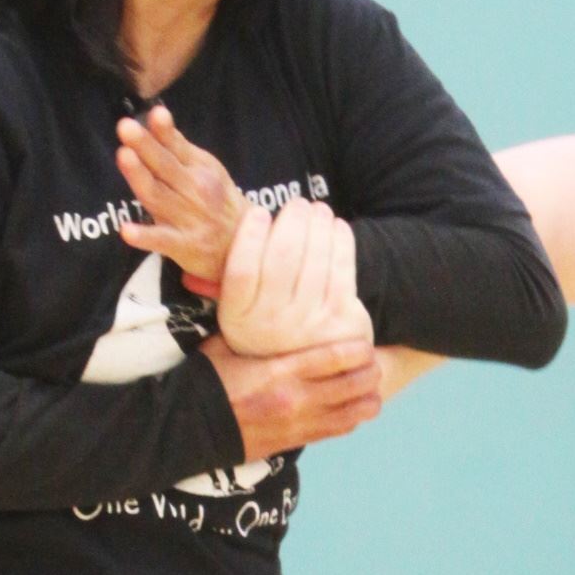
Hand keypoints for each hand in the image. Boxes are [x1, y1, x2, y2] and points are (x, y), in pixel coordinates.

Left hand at [115, 104, 248, 279]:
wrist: (247, 245)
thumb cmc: (219, 203)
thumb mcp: (208, 170)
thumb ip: (179, 147)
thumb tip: (155, 117)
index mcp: (201, 169)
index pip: (176, 147)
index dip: (164, 131)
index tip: (154, 113)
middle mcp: (196, 190)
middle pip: (165, 167)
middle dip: (146, 147)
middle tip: (126, 127)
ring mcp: (189, 219)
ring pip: (158, 196)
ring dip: (140, 177)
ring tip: (123, 156)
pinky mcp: (182, 246)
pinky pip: (161, 240)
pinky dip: (145, 236)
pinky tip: (126, 230)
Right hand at [198, 335, 380, 460]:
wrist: (188, 427)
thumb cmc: (207, 379)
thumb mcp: (226, 342)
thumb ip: (254, 324)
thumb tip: (269, 295)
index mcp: (281, 370)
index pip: (339, 357)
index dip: (361, 349)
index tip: (364, 342)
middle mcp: (297, 399)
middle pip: (357, 384)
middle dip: (370, 371)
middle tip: (370, 361)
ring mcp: (300, 423)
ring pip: (356, 412)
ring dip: (368, 397)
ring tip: (368, 385)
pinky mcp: (297, 442)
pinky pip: (340, 429)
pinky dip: (353, 417)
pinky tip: (353, 405)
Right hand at [212, 198, 372, 357]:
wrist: (316, 369)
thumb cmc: (273, 326)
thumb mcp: (242, 312)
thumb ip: (234, 277)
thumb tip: (233, 230)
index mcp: (239, 318)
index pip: (241, 269)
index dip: (250, 235)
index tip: (259, 211)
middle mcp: (271, 324)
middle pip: (281, 258)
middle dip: (292, 221)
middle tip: (298, 204)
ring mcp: (308, 324)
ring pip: (314, 259)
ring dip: (318, 225)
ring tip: (319, 210)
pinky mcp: (341, 320)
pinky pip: (342, 269)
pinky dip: (341, 242)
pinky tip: (337, 227)